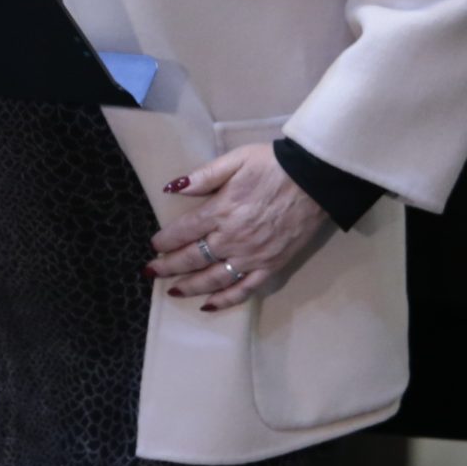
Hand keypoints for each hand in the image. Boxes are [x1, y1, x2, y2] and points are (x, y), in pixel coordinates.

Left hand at [143, 142, 329, 310]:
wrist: (315, 179)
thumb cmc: (272, 166)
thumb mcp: (235, 160)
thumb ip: (203, 176)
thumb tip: (171, 187)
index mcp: (221, 210)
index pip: (183, 231)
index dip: (165, 240)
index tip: (154, 245)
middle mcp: (233, 238)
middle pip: (193, 258)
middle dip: (168, 266)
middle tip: (150, 271)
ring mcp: (253, 256)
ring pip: (214, 278)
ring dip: (190, 286)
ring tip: (172, 290)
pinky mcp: (272, 266)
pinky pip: (244, 289)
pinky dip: (225, 300)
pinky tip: (208, 305)